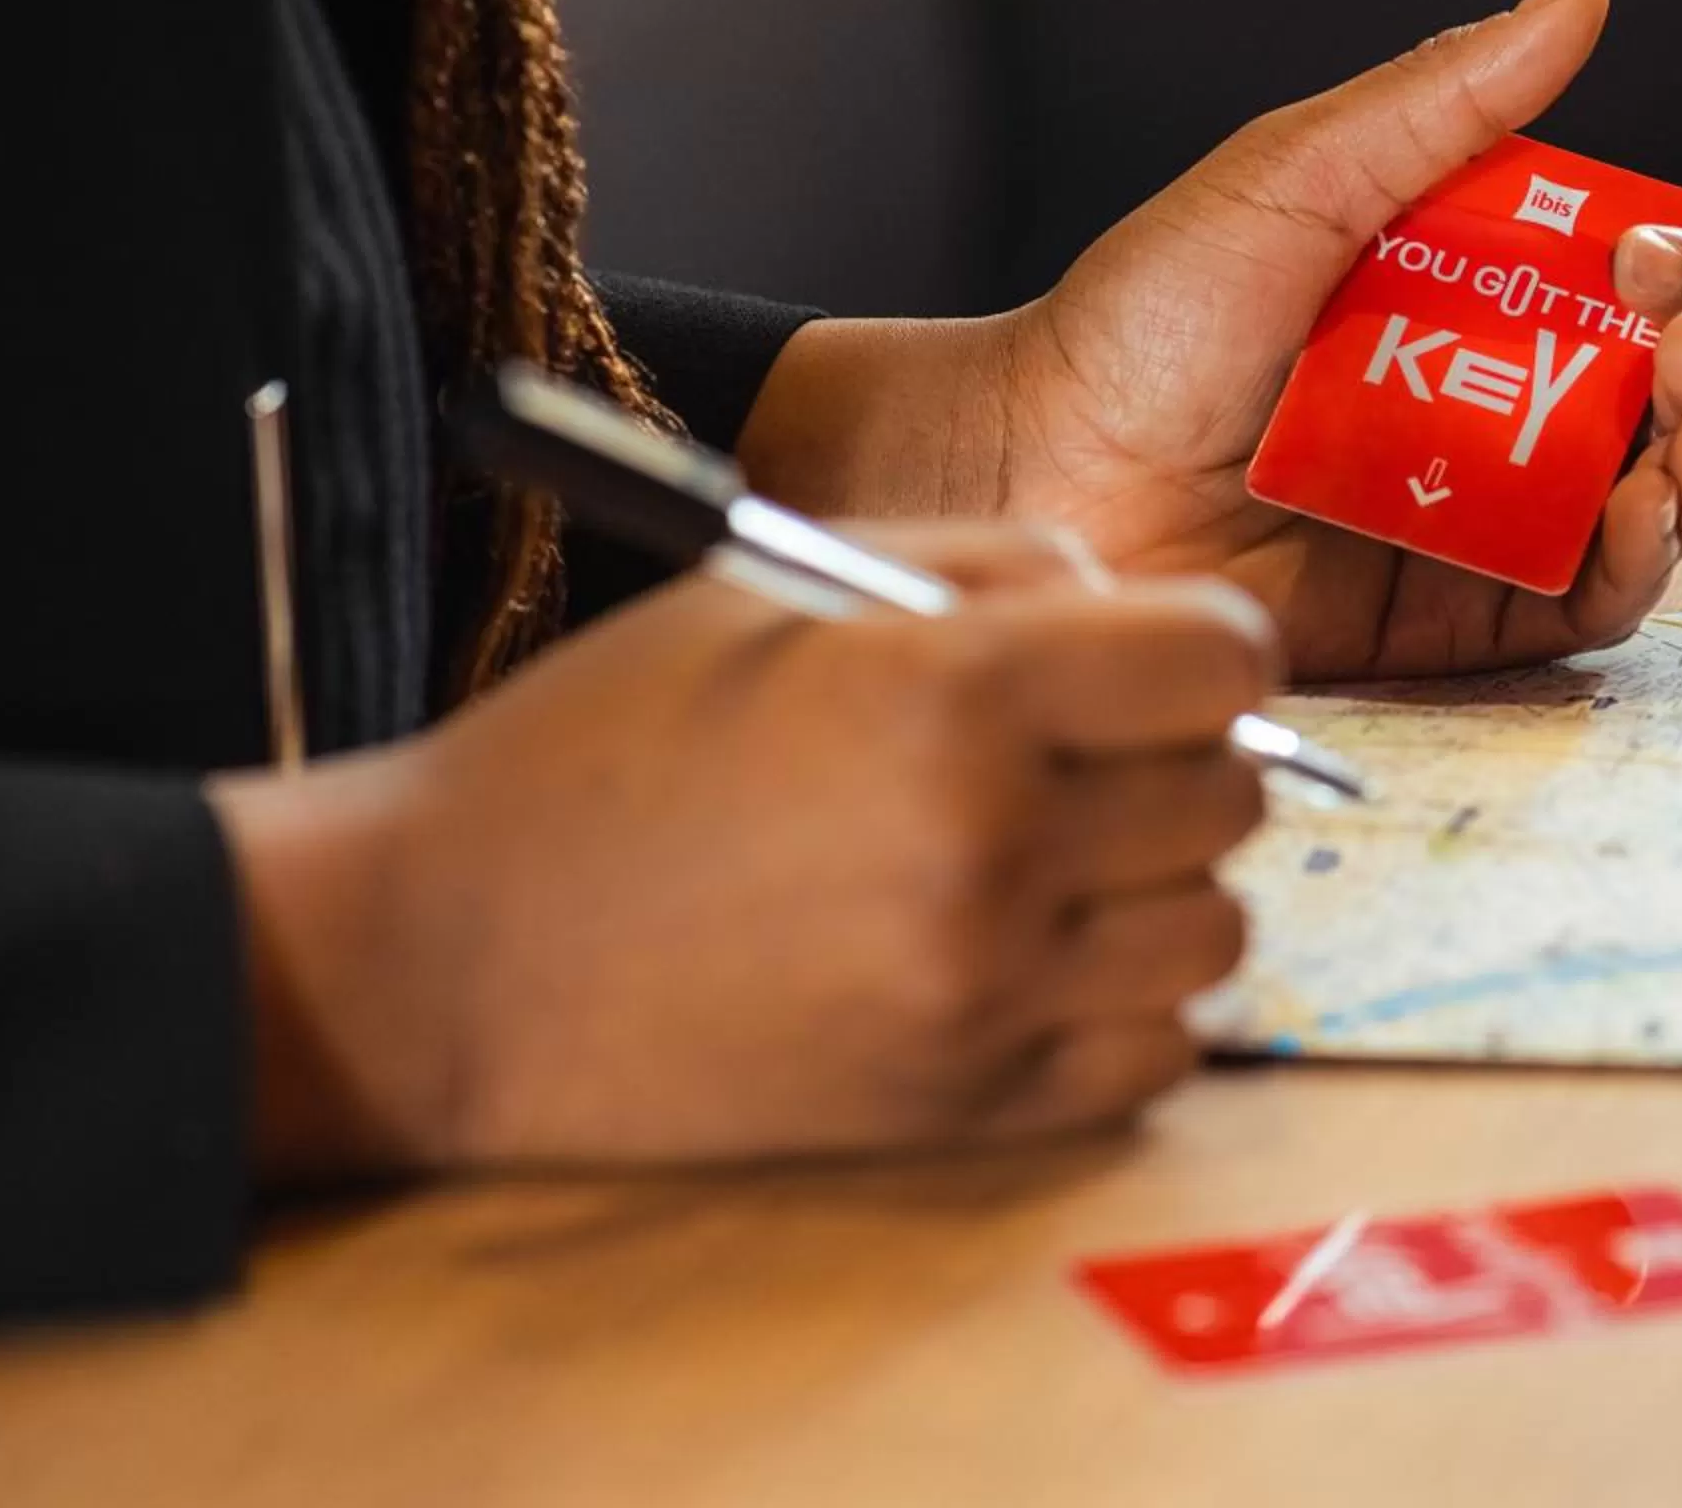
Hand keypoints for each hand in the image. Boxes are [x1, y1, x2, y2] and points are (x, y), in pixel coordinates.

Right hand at [212, 525, 1273, 1178]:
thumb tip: (1134, 610)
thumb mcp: (783, 589)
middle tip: (1077, 756)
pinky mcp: (967, 1111)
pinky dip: (1125, 1006)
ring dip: (1159, 888)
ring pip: (1215, 930)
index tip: (1148, 661)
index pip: (1228, 660)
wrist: (448, 959)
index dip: (1199, 647)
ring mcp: (987, 996)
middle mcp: (994, 850)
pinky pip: (1159, 1054)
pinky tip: (1033, 964)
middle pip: (1233, 793)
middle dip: (1173, 758)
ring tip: (1052, 863)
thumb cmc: (605, 747)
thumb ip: (990, 569)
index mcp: (954, 696)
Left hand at [749, 0, 1681, 678]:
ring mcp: (1485, 515)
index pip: (1643, 279)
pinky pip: (1585, 604)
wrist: (1038, 465)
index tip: (1640, 260)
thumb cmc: (1144, 320)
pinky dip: (1645, 561)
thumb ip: (1448, 97)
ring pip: (1660, 499)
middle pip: (1676, 387)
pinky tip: (1650, 513)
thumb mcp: (1300, 174)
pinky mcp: (1455, 619)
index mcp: (1479, 291)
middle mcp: (1500, 405)